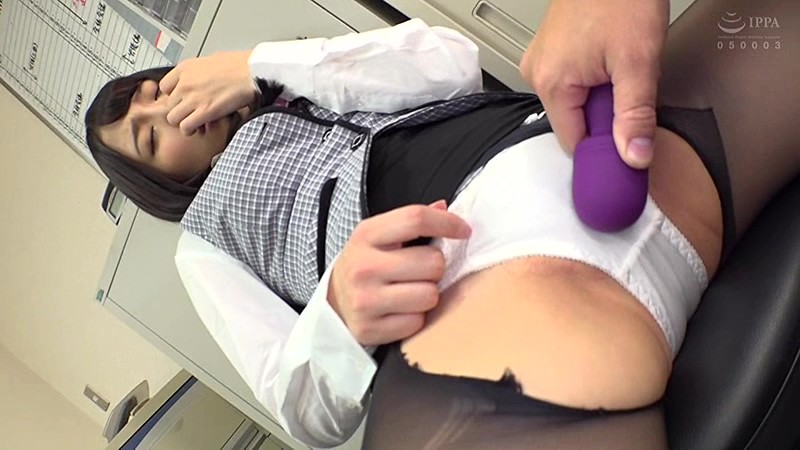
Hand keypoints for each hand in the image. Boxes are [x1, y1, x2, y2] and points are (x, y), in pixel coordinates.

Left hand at [159, 51, 257, 135]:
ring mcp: (193, 98)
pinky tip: (200, 128)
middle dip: (179, 111)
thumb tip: (202, 78)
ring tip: (195, 123)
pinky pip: (185, 127)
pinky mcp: (204, 112)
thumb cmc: (240, 65)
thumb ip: (200, 72)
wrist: (252, 72)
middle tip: (191, 114)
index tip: (182, 100)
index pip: (164, 87)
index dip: (174, 96)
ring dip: (183, 123)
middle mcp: (185, 83)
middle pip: (168, 105)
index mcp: (185, 68)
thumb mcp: (212, 60)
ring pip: (173, 118)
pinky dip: (191, 130)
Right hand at [328, 200, 470, 345]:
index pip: (416, 219)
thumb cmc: (366, 264)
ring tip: (411, 290)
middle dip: (435, 267)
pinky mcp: (370, 328)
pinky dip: (415, 318)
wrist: (333, 302)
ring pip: (430, 295)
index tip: (464, 231)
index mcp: (367, 235)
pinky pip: (417, 322)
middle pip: (432, 262)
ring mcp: (366, 299)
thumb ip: (410, 221)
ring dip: (428, 294)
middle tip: (420, 271)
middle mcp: (364, 266)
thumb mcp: (378, 235)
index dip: (448, 223)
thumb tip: (444, 207)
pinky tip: (401, 310)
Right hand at [520, 0, 668, 168]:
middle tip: (630, 91)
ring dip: (601, 99)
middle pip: (573, 123)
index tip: (628, 145)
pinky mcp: (551, 52)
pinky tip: (610, 63)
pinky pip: (571, 84)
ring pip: (574, 104)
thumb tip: (633, 156)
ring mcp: (541, 61)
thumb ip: (635, 114)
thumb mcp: (637, 61)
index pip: (573, 143)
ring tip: (620, 70)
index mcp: (550, 83)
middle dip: (605, 119)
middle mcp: (537, 74)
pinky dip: (594, 83)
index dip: (604, 149)